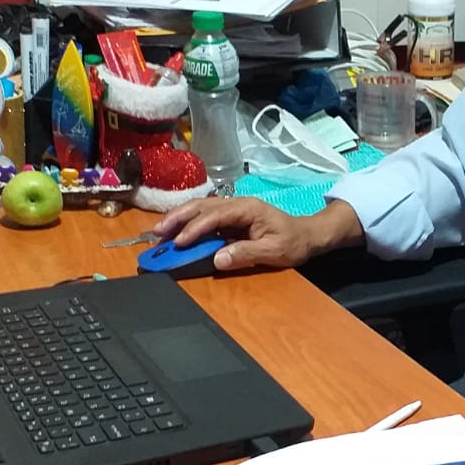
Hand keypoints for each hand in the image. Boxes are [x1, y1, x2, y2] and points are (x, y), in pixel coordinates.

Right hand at [153, 197, 363, 271]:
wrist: (308, 235)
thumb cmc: (293, 242)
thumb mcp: (274, 251)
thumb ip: (246, 254)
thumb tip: (218, 260)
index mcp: (247, 208)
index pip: (215, 215)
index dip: (195, 229)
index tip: (179, 242)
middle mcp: (237, 204)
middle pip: (202, 206)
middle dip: (178, 218)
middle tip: (157, 233)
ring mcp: (233, 209)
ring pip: (200, 209)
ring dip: (179, 219)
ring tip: (159, 233)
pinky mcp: (230, 218)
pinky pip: (205, 217)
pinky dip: (188, 224)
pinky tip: (175, 232)